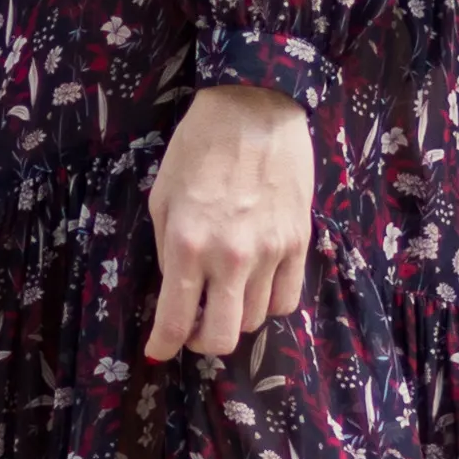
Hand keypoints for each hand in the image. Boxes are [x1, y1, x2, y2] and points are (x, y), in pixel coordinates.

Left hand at [146, 83, 314, 361]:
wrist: (254, 108)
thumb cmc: (198, 147)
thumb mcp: (163, 197)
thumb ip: (169, 250)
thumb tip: (178, 288)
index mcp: (188, 245)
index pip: (176, 320)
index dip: (164, 345)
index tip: (159, 350)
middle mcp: (230, 257)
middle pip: (222, 337)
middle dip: (202, 342)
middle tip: (196, 328)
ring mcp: (270, 252)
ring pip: (256, 320)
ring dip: (236, 318)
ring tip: (227, 298)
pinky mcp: (299, 242)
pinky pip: (288, 299)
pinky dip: (270, 305)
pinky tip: (258, 289)